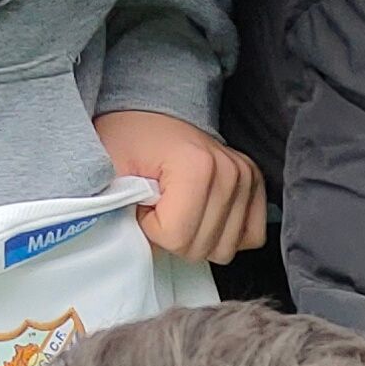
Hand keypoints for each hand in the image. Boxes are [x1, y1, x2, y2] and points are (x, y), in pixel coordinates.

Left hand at [96, 106, 266, 262]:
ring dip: (198, 237)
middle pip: (202, 248)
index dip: (150, 228)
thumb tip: (131, 246)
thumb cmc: (127, 140)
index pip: (176, 237)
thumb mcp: (109, 170)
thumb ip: (115, 209)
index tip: (143, 202)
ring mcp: (246, 177)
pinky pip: (252, 236)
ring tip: (180, 208)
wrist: (149, 116)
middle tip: (160, 206)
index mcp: (196, 165)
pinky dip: (226, 234)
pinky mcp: (255, 184)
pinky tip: (205, 217)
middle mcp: (229, 171)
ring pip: (225, 249)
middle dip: (173, 235)